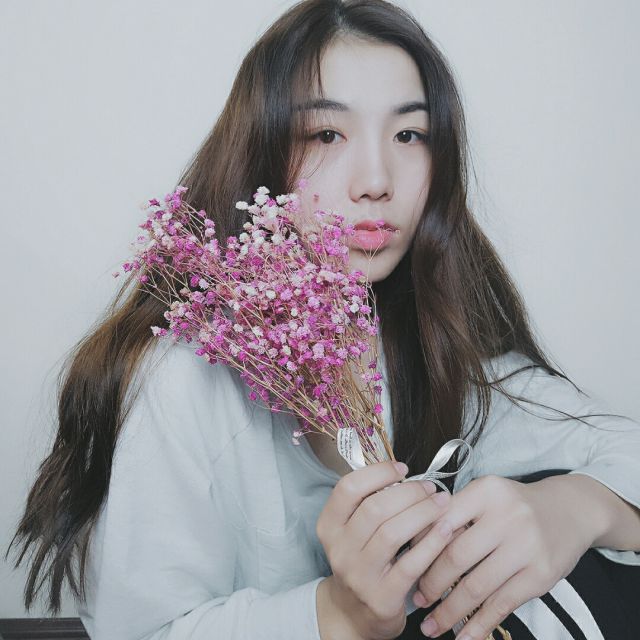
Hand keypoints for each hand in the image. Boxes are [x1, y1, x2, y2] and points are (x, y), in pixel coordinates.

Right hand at [315, 460, 452, 639]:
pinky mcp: (382, 597)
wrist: (354, 614)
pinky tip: (446, 529)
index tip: (402, 468)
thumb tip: (404, 475)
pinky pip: (411, 564)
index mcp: (329, 526)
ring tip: (441, 503)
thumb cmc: (362, 561)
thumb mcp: (352, 531)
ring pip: (393, 532)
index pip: (348, 488)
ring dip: (423, 512)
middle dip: (409, 492)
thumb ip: (369, 503)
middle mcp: (339, 549)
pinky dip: (432, 543)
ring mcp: (359, 575)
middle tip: (430, 487)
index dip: (377, 473)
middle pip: (375, 508)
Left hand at [410, 474, 602, 638]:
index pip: (442, 521)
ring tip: (432, 624)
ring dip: (450, 610)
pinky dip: (480, 624)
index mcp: (486, 492)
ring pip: (477, 585)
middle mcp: (507, 516)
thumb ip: (455, 513)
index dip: (421, 547)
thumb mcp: (486, 495)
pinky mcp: (540, 575)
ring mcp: (526, 547)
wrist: (570, 511)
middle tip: (417, 598)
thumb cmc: (516, 505)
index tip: (404, 564)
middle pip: (456, 556)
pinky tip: (465, 637)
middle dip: (431, 582)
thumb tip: (415, 544)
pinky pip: (502, 604)